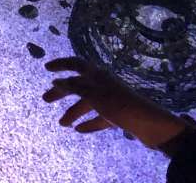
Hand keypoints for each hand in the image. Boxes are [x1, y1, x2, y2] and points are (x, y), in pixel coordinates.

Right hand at [42, 56, 189, 148]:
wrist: (150, 125)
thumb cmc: (120, 105)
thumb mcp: (93, 94)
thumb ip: (74, 87)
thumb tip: (56, 81)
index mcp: (98, 74)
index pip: (75, 63)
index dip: (60, 64)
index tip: (46, 68)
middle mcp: (103, 84)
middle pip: (78, 85)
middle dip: (62, 92)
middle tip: (45, 100)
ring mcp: (111, 99)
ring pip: (88, 103)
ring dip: (74, 112)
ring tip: (62, 124)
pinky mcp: (118, 114)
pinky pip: (99, 117)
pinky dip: (89, 123)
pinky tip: (79, 130)